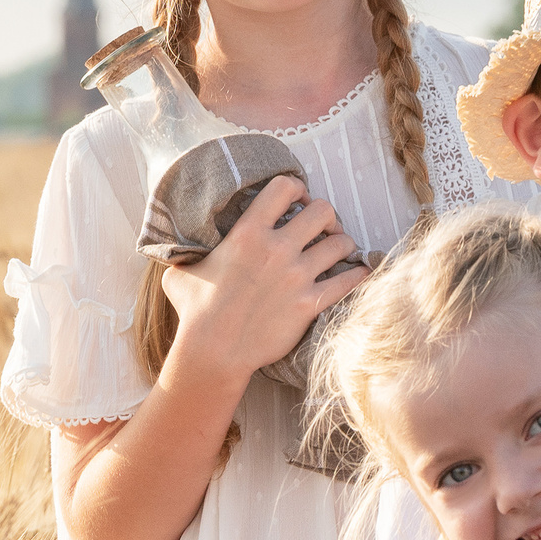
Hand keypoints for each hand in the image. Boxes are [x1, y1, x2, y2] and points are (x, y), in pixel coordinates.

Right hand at [160, 174, 368, 376]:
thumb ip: (189, 250)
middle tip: (321, 227)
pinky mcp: (310, 303)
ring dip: (342, 242)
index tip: (297, 199)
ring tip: (337, 248)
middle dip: (325, 216)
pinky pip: (348, 280)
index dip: (296, 188)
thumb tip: (181, 242)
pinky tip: (359, 271)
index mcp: (248, 233)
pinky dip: (358, 273)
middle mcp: (277, 249)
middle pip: (323, 211)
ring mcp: (297, 276)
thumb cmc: (195, 311)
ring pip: (341, 242)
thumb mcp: (182, 270)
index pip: (284, 187)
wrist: (214, 351)